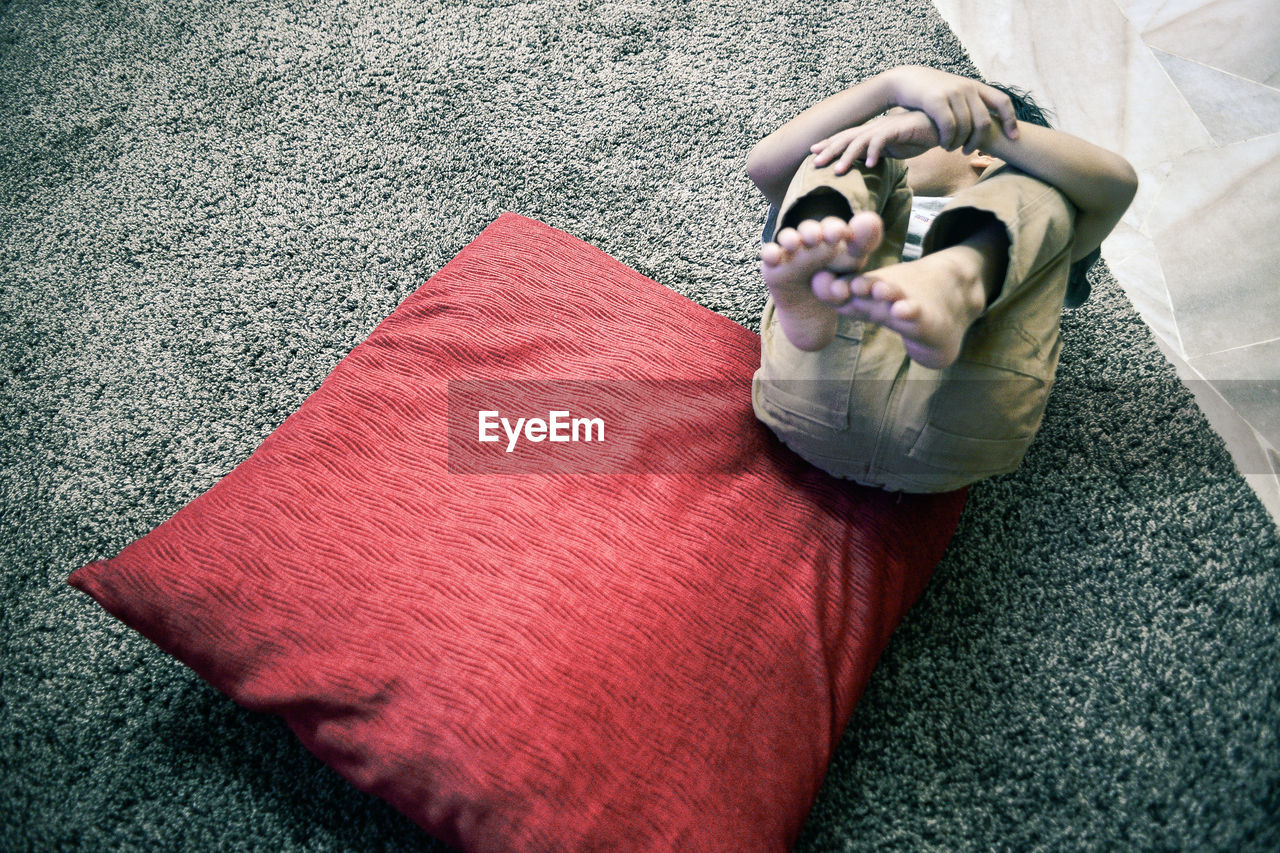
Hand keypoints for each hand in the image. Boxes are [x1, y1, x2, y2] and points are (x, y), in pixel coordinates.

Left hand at [809, 109, 940, 172]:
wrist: (941, 123)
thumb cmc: (917, 137)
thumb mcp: (893, 149)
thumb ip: (877, 154)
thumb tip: (863, 164)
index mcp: (871, 132)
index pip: (845, 138)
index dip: (829, 144)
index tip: (813, 154)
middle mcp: (875, 127)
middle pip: (846, 138)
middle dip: (829, 150)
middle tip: (815, 164)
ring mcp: (885, 127)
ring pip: (860, 140)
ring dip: (848, 156)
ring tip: (838, 171)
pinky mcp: (899, 129)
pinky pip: (883, 140)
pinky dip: (875, 152)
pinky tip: (871, 165)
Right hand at [883, 65, 1017, 151]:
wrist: (905, 80)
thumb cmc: (931, 93)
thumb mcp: (955, 94)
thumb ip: (969, 104)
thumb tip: (986, 124)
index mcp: (975, 86)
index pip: (1002, 102)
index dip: (1011, 120)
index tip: (1014, 138)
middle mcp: (967, 87)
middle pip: (983, 121)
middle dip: (977, 141)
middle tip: (967, 151)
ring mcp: (952, 92)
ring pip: (965, 127)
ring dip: (959, 143)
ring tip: (950, 148)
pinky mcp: (936, 99)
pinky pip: (949, 126)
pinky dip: (948, 139)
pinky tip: (943, 144)